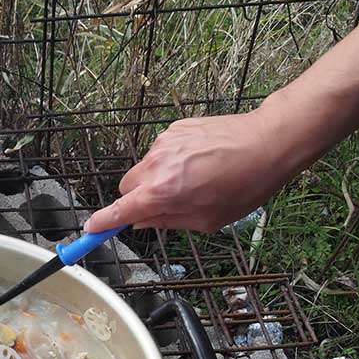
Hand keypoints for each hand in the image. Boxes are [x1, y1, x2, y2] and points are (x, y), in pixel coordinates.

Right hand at [84, 110, 293, 233]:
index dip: (102, 222)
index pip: (120, 210)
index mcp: (164, 192)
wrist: (268, 143)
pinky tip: (198, 162)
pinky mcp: (174, 128)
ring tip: (192, 180)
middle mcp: (157, 165)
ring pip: (143, 169)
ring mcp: (164, 143)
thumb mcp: (207, 219)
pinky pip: (160, 152)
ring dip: (156, 179)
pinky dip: (170, 161)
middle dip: (136, 199)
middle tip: (163, 206)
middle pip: (125, 187)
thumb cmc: (244, 185)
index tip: (91, 230)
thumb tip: (141, 220)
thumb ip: (168, 221)